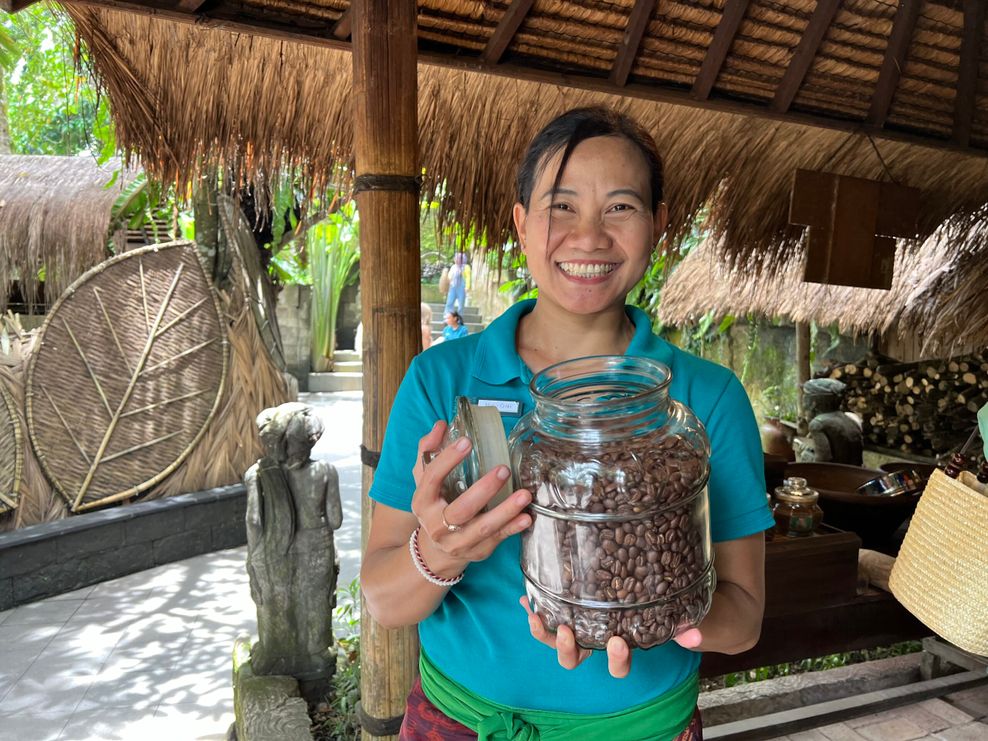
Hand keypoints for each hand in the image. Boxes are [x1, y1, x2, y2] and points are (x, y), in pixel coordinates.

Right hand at [410, 421, 531, 579]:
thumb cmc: (434, 506)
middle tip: (504, 469)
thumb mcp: (425, 480)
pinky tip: (526, 517)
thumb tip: (441, 425)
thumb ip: (429, 451)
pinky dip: (512, 529)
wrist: (436, 551)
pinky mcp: (478, 550)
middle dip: (483, 490)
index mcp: (422, 502)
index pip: (432, 479)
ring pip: (482, 527)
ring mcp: (458, 541)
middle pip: (460, 509)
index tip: (467, 441)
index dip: (448, 459)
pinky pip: (497, 539)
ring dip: (505, 511)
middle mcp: (437, 525)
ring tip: (524, 494)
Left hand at [519, 598, 705, 677]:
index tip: (617, 642)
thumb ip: (681, 627)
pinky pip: (544, 619)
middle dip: (569, 651)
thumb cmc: (653, 609)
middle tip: (568, 632)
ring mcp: (575, 631)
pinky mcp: (561, 615)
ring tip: (537, 617)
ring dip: (545, 634)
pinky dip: (534, 611)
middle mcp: (593, 644)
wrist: (640, 591)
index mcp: (619, 648)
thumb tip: (694, 634)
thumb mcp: (667, 616)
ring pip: (555, 643)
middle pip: (576, 660)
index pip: (618, 666)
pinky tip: (525, 598)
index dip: (616, 660)